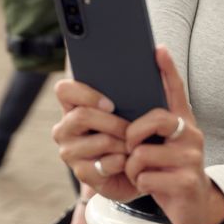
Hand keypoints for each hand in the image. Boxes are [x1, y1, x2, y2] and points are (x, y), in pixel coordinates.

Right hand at [52, 80, 136, 200]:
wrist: (137, 171)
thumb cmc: (134, 133)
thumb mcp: (136, 106)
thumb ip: (143, 82)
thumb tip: (159, 50)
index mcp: (73, 106)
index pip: (64, 89)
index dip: (86, 94)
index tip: (111, 104)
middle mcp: (65, 128)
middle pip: (82, 115)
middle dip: (114, 122)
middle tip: (133, 128)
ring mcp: (70, 152)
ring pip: (100, 140)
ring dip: (124, 142)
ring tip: (136, 144)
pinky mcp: (82, 173)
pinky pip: (106, 164)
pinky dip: (124, 162)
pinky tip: (129, 162)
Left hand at [124, 47, 223, 223]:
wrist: (195, 207)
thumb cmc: (171, 172)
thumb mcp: (166, 145)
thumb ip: (153, 126)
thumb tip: (130, 106)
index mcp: (183, 122)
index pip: (176, 90)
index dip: (167, 69)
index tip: (158, 49)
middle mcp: (191, 134)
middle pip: (155, 120)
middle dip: (133, 136)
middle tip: (132, 148)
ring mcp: (191, 157)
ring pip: (142, 153)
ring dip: (133, 168)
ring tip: (141, 173)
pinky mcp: (186, 180)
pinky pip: (145, 176)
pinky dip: (140, 183)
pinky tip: (150, 186)